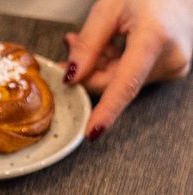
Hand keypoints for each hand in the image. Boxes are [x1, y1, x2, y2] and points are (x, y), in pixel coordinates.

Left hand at [63, 0, 191, 139]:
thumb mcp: (108, 9)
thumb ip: (87, 45)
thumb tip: (71, 78)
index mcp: (155, 39)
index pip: (125, 85)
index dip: (106, 110)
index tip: (92, 131)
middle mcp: (170, 58)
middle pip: (114, 84)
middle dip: (89, 70)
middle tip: (71, 44)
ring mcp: (175, 66)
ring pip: (121, 82)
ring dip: (101, 65)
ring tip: (97, 38)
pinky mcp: (172, 69)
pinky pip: (133, 77)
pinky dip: (116, 65)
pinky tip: (111, 45)